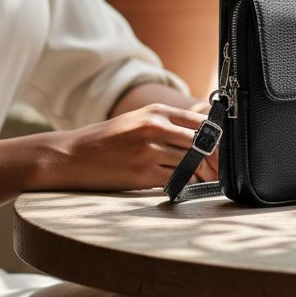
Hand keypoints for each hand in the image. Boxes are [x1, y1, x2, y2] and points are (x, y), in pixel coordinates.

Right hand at [41, 102, 214, 191]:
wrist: (73, 155)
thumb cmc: (108, 140)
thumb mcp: (137, 121)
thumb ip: (167, 124)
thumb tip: (204, 134)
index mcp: (155, 112)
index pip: (201, 122)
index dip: (217, 138)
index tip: (221, 150)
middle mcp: (154, 128)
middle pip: (202, 143)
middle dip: (213, 159)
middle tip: (217, 170)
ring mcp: (149, 151)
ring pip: (192, 164)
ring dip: (199, 174)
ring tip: (199, 178)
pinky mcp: (143, 174)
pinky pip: (177, 180)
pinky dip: (183, 184)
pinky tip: (179, 184)